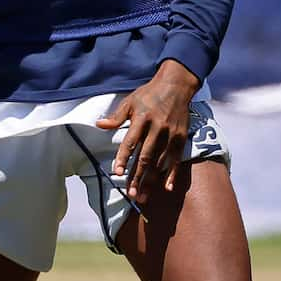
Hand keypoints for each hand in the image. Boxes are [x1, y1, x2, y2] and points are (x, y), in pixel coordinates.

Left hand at [96, 60, 200, 207]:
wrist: (176, 85)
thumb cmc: (149, 94)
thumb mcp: (130, 101)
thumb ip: (116, 116)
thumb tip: (99, 124)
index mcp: (142, 119)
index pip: (131, 142)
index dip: (124, 158)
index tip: (118, 173)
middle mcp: (157, 128)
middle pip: (146, 156)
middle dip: (138, 176)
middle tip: (131, 194)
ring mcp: (170, 134)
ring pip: (160, 162)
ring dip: (151, 180)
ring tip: (142, 195)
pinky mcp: (181, 138)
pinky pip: (176, 159)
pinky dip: (172, 175)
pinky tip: (166, 188)